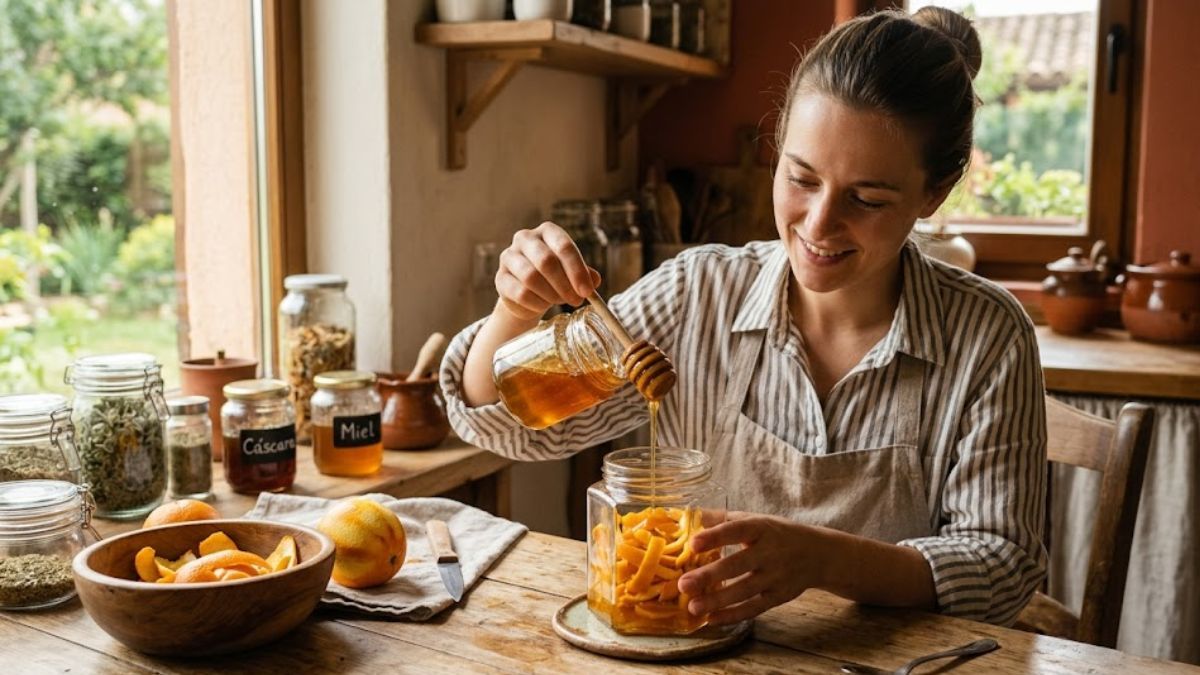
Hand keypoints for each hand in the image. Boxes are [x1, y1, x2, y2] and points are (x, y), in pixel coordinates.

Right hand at [495, 222, 601, 320]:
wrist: (528, 292)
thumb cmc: (554, 277)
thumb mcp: (572, 273)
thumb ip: (585, 274)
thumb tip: (594, 280)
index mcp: (547, 231)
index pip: (564, 246)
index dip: (577, 270)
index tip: (587, 291)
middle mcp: (525, 238)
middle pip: (546, 260)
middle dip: (565, 285)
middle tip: (576, 300)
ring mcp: (509, 257)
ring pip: (531, 277)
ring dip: (550, 295)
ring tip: (558, 301)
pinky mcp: (500, 278)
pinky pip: (520, 293)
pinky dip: (536, 304)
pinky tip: (542, 306)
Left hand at [677, 512, 830, 624]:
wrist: (817, 554)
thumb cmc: (774, 534)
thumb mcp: (753, 519)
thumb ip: (720, 519)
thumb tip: (684, 515)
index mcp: (761, 528)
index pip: (737, 530)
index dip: (716, 536)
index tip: (693, 543)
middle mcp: (770, 552)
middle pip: (739, 565)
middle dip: (710, 576)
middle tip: (684, 584)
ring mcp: (776, 576)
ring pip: (745, 591)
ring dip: (718, 601)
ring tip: (693, 607)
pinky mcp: (779, 596)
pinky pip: (754, 608)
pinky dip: (732, 615)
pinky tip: (711, 619)